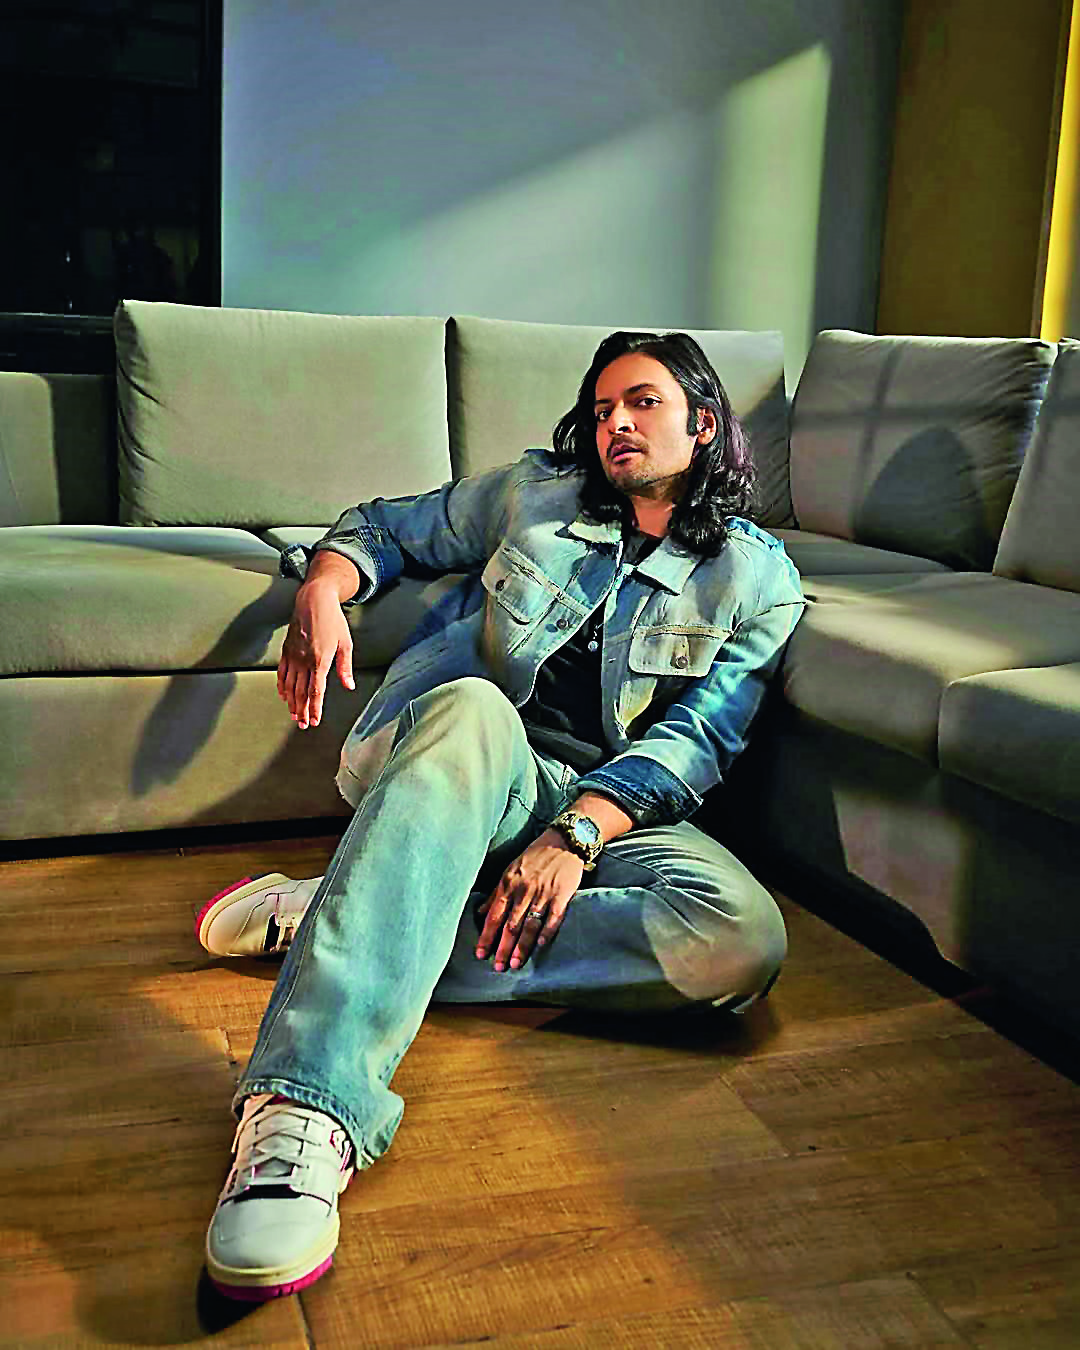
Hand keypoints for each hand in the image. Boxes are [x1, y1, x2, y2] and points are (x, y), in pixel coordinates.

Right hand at [278, 580, 354, 728]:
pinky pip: (281, 672)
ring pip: (290, 685)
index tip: (315, 721)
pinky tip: (284, 695)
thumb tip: (349, 686)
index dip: (315, 709)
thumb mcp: (345, 643)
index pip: (316, 691)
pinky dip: (282, 686)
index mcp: (320, 660)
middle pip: (301, 692)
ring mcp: (293, 655)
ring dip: (292, 702)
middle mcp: (303, 660)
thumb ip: (345, 667)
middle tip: (303, 725)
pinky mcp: (286, 650)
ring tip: (294, 715)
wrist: (313, 600)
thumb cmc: (332, 620)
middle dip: (302, 711)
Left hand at [474, 829, 584, 971]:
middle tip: (498, 967)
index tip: (480, 954)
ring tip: (515, 963)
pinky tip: (540, 945)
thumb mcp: (510, 871)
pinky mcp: (562, 894)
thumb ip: (495, 893)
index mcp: (508, 884)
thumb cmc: (534, 857)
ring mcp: (543, 892)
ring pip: (530, 924)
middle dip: (503, 947)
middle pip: (511, 924)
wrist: (563, 841)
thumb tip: (479, 913)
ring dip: (522, 946)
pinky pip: (553, 916)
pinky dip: (547, 931)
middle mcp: (524, 890)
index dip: (487, 936)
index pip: (494, 915)